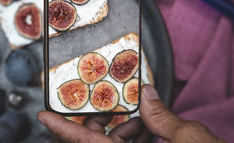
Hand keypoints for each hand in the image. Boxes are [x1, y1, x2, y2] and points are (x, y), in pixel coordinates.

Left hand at [37, 85, 225, 141]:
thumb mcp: (190, 140)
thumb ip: (163, 117)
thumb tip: (146, 94)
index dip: (61, 128)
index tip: (43, 115)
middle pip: (96, 141)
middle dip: (99, 121)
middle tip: (105, 103)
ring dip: (121, 129)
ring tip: (135, 112)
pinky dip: (133, 138)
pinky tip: (145, 125)